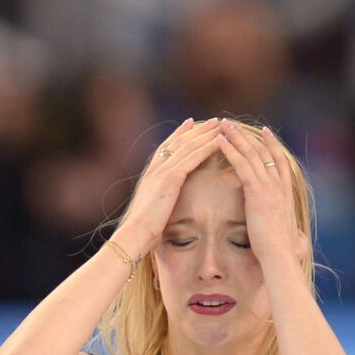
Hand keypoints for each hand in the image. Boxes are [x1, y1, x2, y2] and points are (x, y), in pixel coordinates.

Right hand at [113, 118, 222, 256]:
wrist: (134, 235)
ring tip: (220, 125)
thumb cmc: (143, 229)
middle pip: (179, 141)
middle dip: (197, 129)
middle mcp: (155, 169)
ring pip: (187, 146)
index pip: (167, 147)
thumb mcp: (153, 208)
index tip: (191, 123)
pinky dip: (206, 148)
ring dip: (205, 134)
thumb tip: (166, 200)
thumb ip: (160, 198)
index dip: (180, 133)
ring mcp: (161, 172)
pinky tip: (218, 142)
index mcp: (150, 174)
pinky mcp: (170, 179)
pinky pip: (192, 158)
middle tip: (213, 120)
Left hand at [216, 120, 307, 271]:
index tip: (265, 132)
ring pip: (251, 153)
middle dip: (249, 135)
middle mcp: (279, 184)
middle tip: (235, 124)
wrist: (279, 254)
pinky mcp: (256, 190)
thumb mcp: (293, 237)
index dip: (272, 145)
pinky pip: (241, 164)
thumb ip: (294, 232)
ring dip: (237, 136)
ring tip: (223, 124)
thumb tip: (299, 237)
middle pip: (264, 152)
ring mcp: (269, 186)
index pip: (279, 161)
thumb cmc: (284, 252)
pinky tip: (219, 140)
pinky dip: (231, 149)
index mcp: (286, 193)